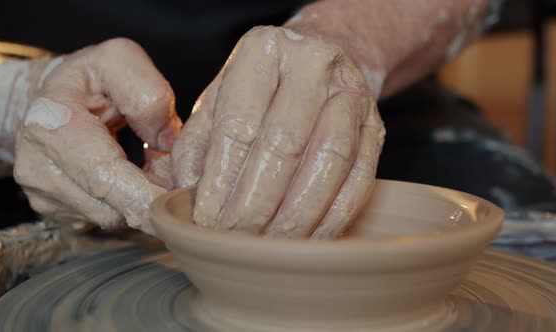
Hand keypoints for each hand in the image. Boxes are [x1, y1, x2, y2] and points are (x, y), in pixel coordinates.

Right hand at [14, 38, 181, 234]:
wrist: (51, 98)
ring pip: (110, 217)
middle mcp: (37, 163)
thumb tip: (166, 144)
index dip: (141, 193)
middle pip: (109, 205)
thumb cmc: (90, 79)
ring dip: (138, 200)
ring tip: (143, 167)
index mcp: (51, 120)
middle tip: (170, 172)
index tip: (173, 201)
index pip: (101, 173)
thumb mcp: (121, 61)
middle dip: (149, 196)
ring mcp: (41, 192)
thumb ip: (148, 95)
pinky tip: (125, 179)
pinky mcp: (53, 211)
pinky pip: (102, 221)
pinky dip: (124, 205)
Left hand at [170, 26, 384, 238]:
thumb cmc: (260, 91)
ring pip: (327, 163)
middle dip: (255, 205)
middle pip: (283, 145)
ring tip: (267, 246)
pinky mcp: (376, 127)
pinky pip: (358, 180)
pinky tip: (305, 239)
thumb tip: (179, 194)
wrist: (316, 68)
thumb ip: (195, 146)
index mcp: (262, 50)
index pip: (238, 125)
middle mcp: (312, 63)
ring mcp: (351, 94)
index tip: (206, 220)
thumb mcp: (218, 102)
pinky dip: (331, 218)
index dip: (220, 181)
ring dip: (295, 216)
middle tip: (234, 240)